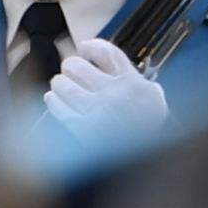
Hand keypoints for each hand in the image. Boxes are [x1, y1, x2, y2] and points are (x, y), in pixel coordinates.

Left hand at [43, 36, 170, 146]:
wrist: (149, 160)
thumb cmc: (151, 133)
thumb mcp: (154, 100)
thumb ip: (139, 82)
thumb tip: (125, 71)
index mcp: (131, 82)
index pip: (105, 51)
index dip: (90, 47)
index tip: (84, 49)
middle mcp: (113, 93)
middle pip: (78, 66)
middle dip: (71, 66)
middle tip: (71, 70)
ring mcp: (97, 111)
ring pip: (64, 85)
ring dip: (59, 83)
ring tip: (60, 84)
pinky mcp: (83, 130)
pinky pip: (59, 109)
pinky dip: (53, 101)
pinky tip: (53, 99)